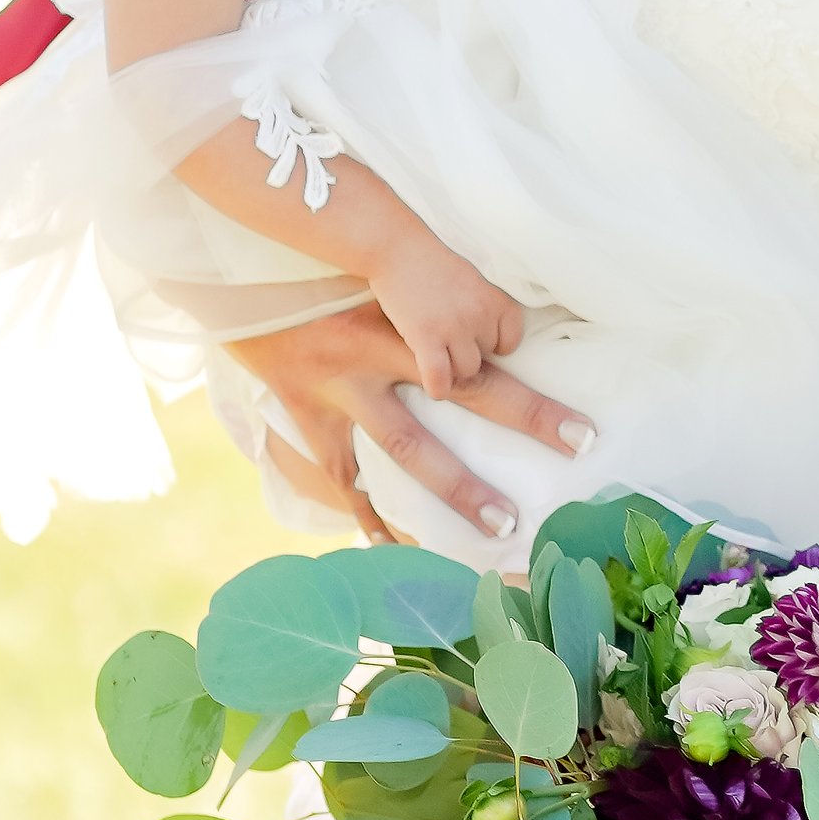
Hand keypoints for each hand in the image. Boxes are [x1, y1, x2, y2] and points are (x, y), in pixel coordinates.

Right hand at [229, 302, 591, 543]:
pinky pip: (344, 477)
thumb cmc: (320, 270)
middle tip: (573, 451)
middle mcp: (372, 357)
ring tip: (500, 524)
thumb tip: (500, 332)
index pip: (476, 360)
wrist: (237, 275)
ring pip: (405, 448)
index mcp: (397, 320)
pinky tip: (397, 549)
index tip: (581, 430)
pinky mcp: (306, 415)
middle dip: (520, 421)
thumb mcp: (375, 277)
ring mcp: (336, 392)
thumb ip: (430, 307)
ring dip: (454, 488)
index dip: (529, 396)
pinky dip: (370, 515)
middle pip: (460, 393)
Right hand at [365, 235, 527, 400]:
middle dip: (465, 352)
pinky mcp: (426, 338)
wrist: (396, 248)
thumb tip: (493, 344)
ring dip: (450, 367)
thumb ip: (485, 308)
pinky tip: (433, 383)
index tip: (473, 337)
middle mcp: (480, 315)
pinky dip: (438, 387)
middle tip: (444, 339)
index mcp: (496, 300)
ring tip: (434, 352)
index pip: (510, 342)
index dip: (492, 344)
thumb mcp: (472, 280)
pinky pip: (441, 379)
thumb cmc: (431, 264)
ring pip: (466, 371)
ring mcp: (454, 327)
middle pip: (485, 358)